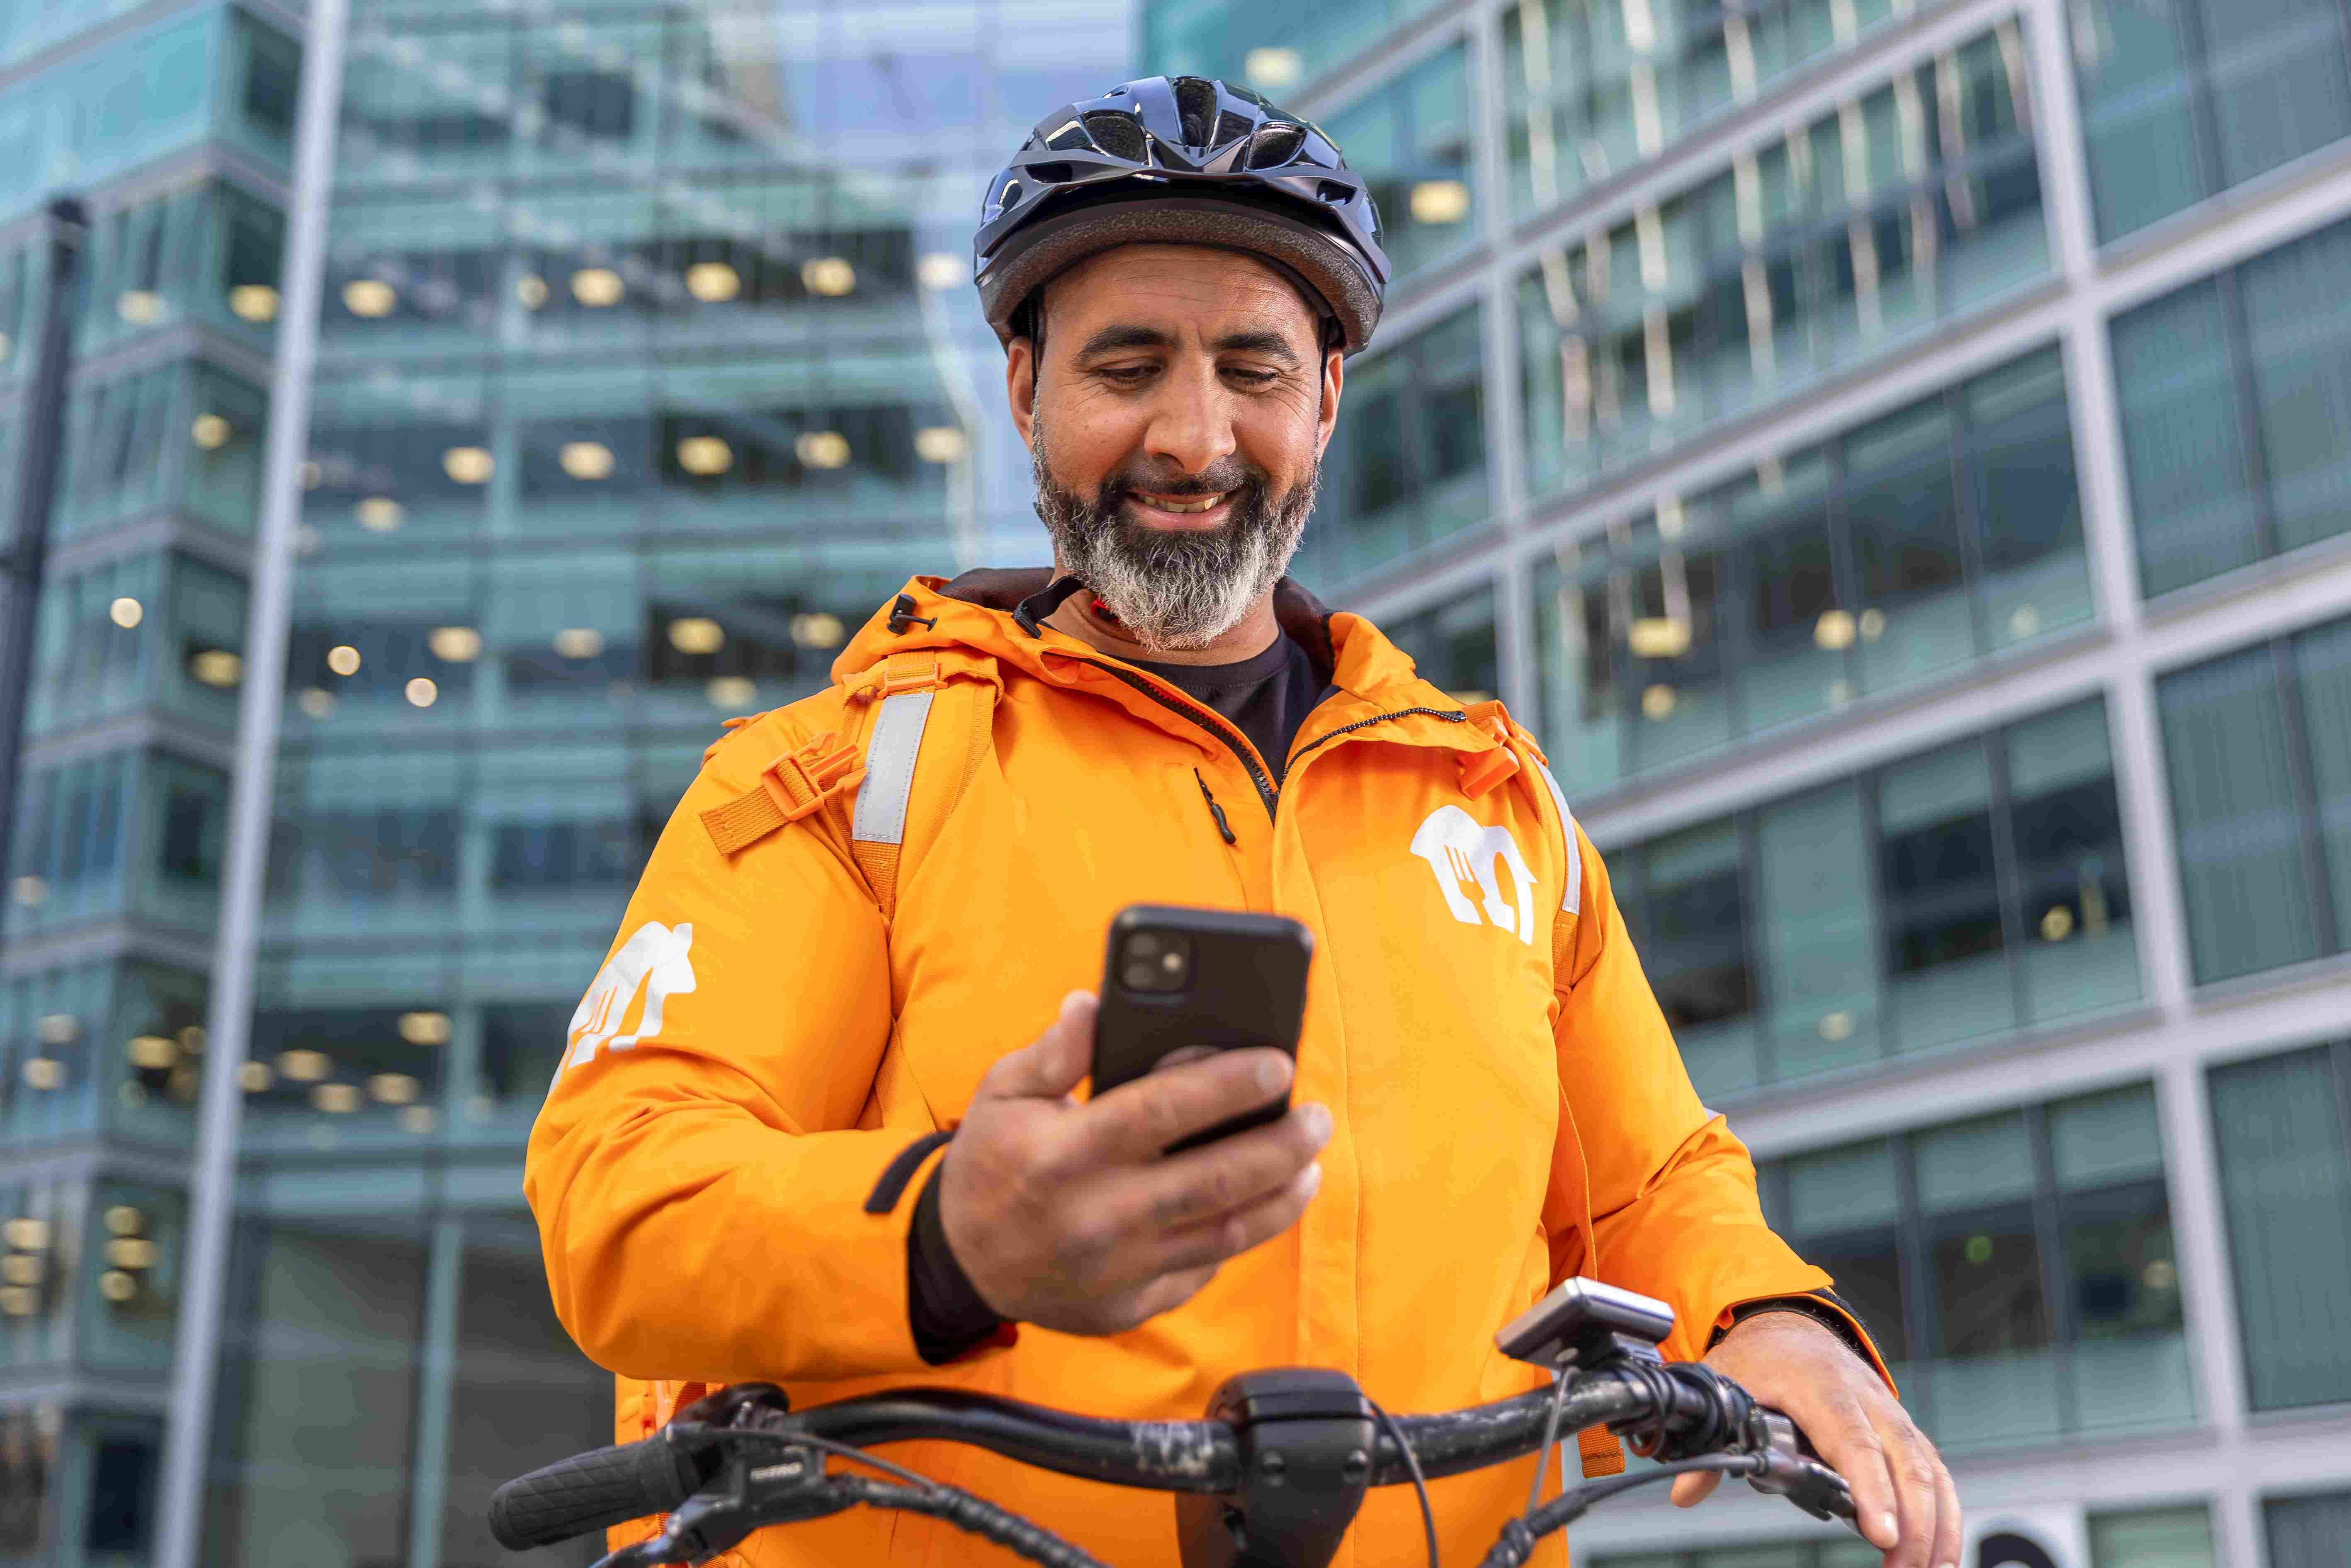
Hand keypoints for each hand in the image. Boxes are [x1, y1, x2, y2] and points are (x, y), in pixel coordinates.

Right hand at [937, 990, 1330, 1336]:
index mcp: (1063, 1153)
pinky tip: (1264, 1205)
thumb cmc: (992, 1163)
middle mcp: (1096, 1215)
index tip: (1277, 1062)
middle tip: (1318, 1117)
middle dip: (1279, 1145)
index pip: (1161, 1111)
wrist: (962, 1264)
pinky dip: (1240, 1236)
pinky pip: (1201, 1269)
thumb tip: (1093, 1003)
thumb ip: (1053, 1051)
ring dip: (1279, 1197)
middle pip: (1212, 1179)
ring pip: (1223, 1232)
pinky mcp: (1130, 1305)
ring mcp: (1117, 1268)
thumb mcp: (1001, 1094)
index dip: (1226, 1085)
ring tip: (1310, 1163)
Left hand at [1671, 1311, 1958, 1567]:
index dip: (1870, 1487)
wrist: (1791, 1327)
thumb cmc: (1761, 1359)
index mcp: (1821, 1385)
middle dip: (1911, 1521)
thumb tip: (1685, 1491)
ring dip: (1936, 1526)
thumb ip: (1709, 1441)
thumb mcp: (1723, 1387)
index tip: (1881, 1532)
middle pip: (1903, 1461)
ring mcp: (1892, 1415)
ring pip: (1930, 1470)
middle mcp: (1867, 1398)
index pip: (1851, 1440)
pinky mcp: (1906, 1433)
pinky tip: (1941, 1555)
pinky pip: (1938, 1474)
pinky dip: (1946, 1516)